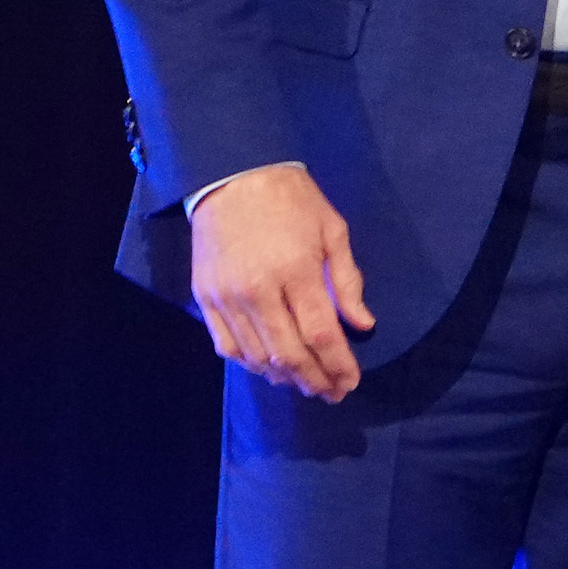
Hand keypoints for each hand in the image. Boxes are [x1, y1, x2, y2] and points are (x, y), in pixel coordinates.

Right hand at [189, 161, 372, 401]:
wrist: (232, 175)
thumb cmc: (292, 200)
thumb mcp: (333, 231)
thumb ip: (347, 281)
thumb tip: (363, 325)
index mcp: (296, 271)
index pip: (322, 334)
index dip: (339, 365)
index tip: (351, 382)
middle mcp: (258, 290)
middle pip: (289, 353)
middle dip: (314, 380)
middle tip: (332, 393)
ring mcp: (226, 296)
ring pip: (257, 355)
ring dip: (283, 377)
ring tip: (305, 384)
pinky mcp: (204, 297)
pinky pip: (226, 344)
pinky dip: (249, 363)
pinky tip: (268, 368)